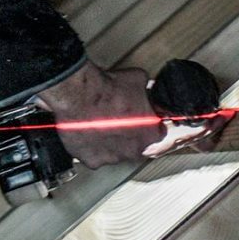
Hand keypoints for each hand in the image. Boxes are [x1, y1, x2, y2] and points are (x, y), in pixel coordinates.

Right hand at [34, 63, 156, 167]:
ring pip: (115, 152)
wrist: (79, 96)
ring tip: (101, 124)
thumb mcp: (137, 79)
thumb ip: (144, 89)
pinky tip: (88, 132)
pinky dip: (92, 146)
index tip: (142, 116)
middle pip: (136, 145)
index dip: (149, 122)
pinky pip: (95, 156)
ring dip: (110, 141)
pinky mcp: (92, 160)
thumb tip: (144, 86)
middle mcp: (133, 150)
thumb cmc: (107, 90)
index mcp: (150, 133)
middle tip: (119, 118)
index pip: (158, 132)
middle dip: (129, 133)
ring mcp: (112, 158)